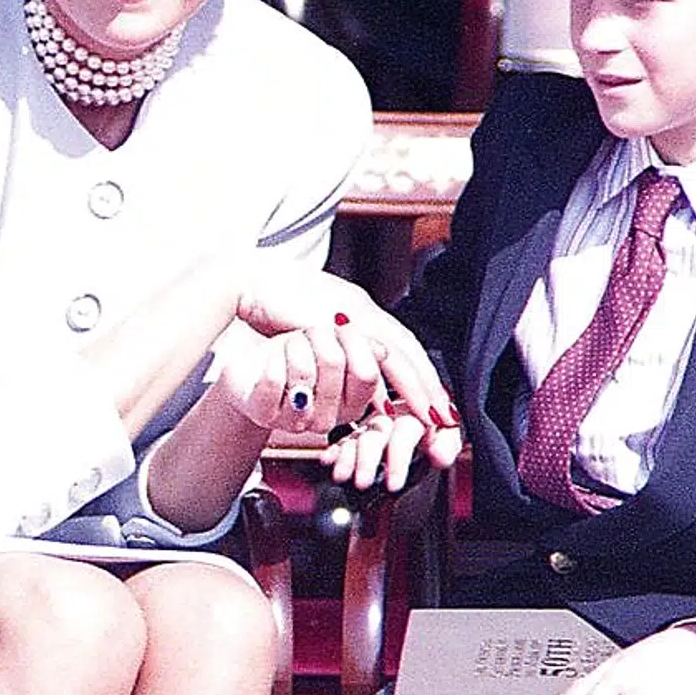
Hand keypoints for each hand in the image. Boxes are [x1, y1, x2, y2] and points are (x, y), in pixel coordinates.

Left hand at [217, 326, 381, 436]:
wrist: (248, 371)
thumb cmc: (294, 357)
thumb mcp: (332, 347)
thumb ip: (362, 349)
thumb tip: (383, 351)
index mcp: (351, 403)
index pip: (368, 373)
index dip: (354, 342)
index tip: (341, 323)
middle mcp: (328, 418)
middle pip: (336, 363)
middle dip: (320, 334)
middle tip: (311, 331)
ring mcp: (296, 419)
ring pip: (304, 370)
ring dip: (294, 344)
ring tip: (290, 344)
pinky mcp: (263, 413)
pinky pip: (274, 379)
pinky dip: (271, 357)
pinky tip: (271, 359)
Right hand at [235, 265, 459, 439]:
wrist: (249, 280)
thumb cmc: (277, 303)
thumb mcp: (317, 323)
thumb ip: (339, 343)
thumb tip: (354, 372)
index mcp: (361, 308)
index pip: (402, 343)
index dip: (422, 372)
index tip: (435, 399)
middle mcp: (362, 309)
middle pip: (408, 349)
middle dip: (430, 384)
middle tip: (445, 414)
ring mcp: (349, 315)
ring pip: (395, 353)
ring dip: (415, 386)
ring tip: (428, 414)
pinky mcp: (331, 324)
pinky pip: (363, 357)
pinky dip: (378, 384)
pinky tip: (383, 406)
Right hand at [323, 403, 461, 491]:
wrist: (425, 433)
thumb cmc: (436, 439)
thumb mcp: (448, 442)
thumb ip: (447, 446)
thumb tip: (439, 453)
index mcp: (417, 411)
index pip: (405, 430)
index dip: (398, 458)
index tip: (394, 484)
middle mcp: (392, 414)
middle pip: (376, 432)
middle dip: (368, 459)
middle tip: (363, 482)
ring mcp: (372, 424)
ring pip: (357, 436)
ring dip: (348, 457)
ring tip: (342, 476)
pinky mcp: (357, 434)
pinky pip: (343, 439)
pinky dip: (335, 451)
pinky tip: (328, 460)